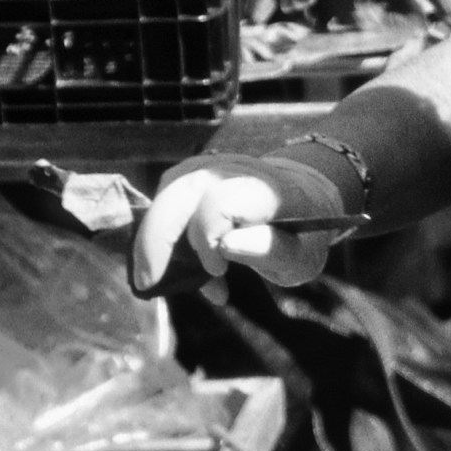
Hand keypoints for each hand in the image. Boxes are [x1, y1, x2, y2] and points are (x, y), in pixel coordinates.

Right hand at [131, 159, 352, 291]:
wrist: (301, 201)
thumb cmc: (302, 237)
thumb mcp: (300, 257)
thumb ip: (269, 250)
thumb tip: (225, 246)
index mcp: (269, 190)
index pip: (221, 201)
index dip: (208, 237)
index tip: (219, 271)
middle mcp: (236, 169)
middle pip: (182, 191)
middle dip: (157, 239)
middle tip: (148, 284)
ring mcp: (211, 166)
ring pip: (166, 194)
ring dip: (156, 239)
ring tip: (164, 277)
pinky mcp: (192, 174)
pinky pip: (164, 200)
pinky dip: (162, 235)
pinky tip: (178, 263)